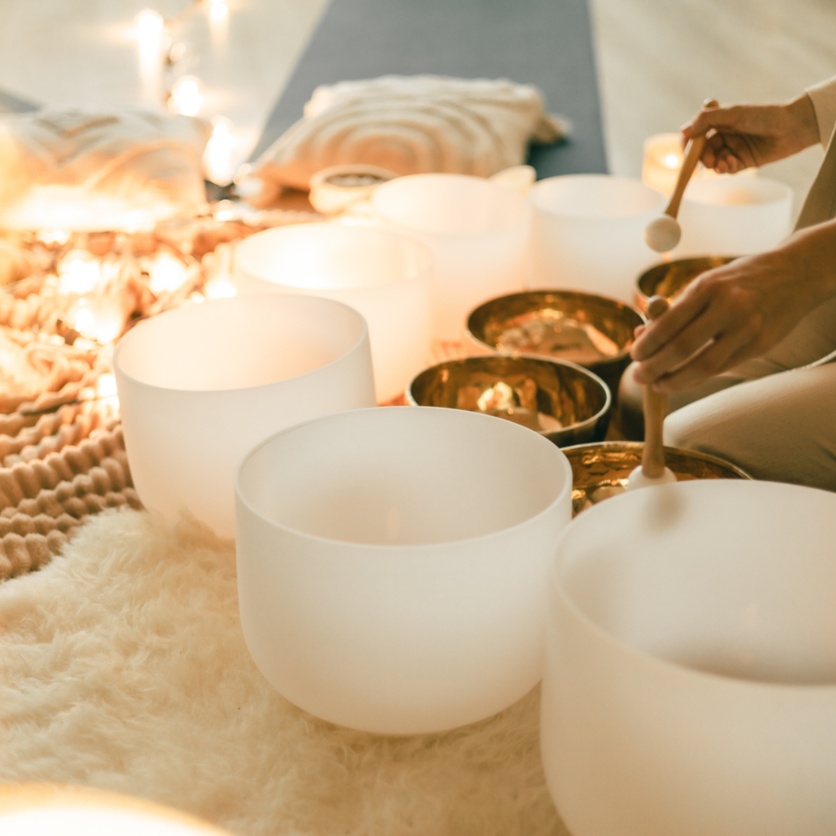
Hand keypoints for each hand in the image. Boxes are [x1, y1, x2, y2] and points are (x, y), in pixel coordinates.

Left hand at [631, 220, 835, 391]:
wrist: (796, 272)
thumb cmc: (739, 280)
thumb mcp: (706, 284)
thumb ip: (675, 310)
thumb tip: (640, 336)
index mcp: (708, 287)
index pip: (668, 323)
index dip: (647, 345)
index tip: (633, 356)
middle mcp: (728, 307)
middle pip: (682, 348)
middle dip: (654, 367)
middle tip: (638, 377)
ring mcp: (748, 327)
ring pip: (704, 365)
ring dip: (674, 381)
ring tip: (658, 384)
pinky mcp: (762, 344)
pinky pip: (723, 367)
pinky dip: (698, 377)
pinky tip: (683, 380)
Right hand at [682, 94, 819, 173]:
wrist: (792, 127)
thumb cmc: (764, 116)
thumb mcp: (732, 114)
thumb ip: (706, 120)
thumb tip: (683, 130)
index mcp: (720, 121)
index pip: (696, 133)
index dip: (689, 143)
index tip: (687, 152)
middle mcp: (725, 135)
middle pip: (703, 151)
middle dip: (703, 158)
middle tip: (708, 162)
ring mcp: (733, 149)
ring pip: (714, 161)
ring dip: (716, 165)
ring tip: (723, 164)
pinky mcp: (742, 162)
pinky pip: (727, 169)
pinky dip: (727, 168)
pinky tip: (732, 164)